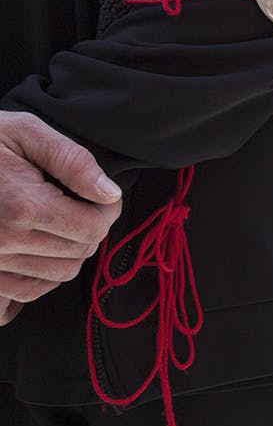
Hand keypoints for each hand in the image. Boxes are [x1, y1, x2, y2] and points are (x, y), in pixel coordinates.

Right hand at [0, 111, 121, 316]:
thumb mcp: (24, 132)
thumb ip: (72, 160)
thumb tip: (108, 193)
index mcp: (23, 206)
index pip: (93, 229)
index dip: (106, 212)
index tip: (101, 197)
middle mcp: (5, 240)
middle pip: (78, 254)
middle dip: (89, 231)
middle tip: (78, 207)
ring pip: (56, 275)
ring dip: (68, 254)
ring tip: (58, 226)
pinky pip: (23, 293)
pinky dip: (40, 278)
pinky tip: (38, 253)